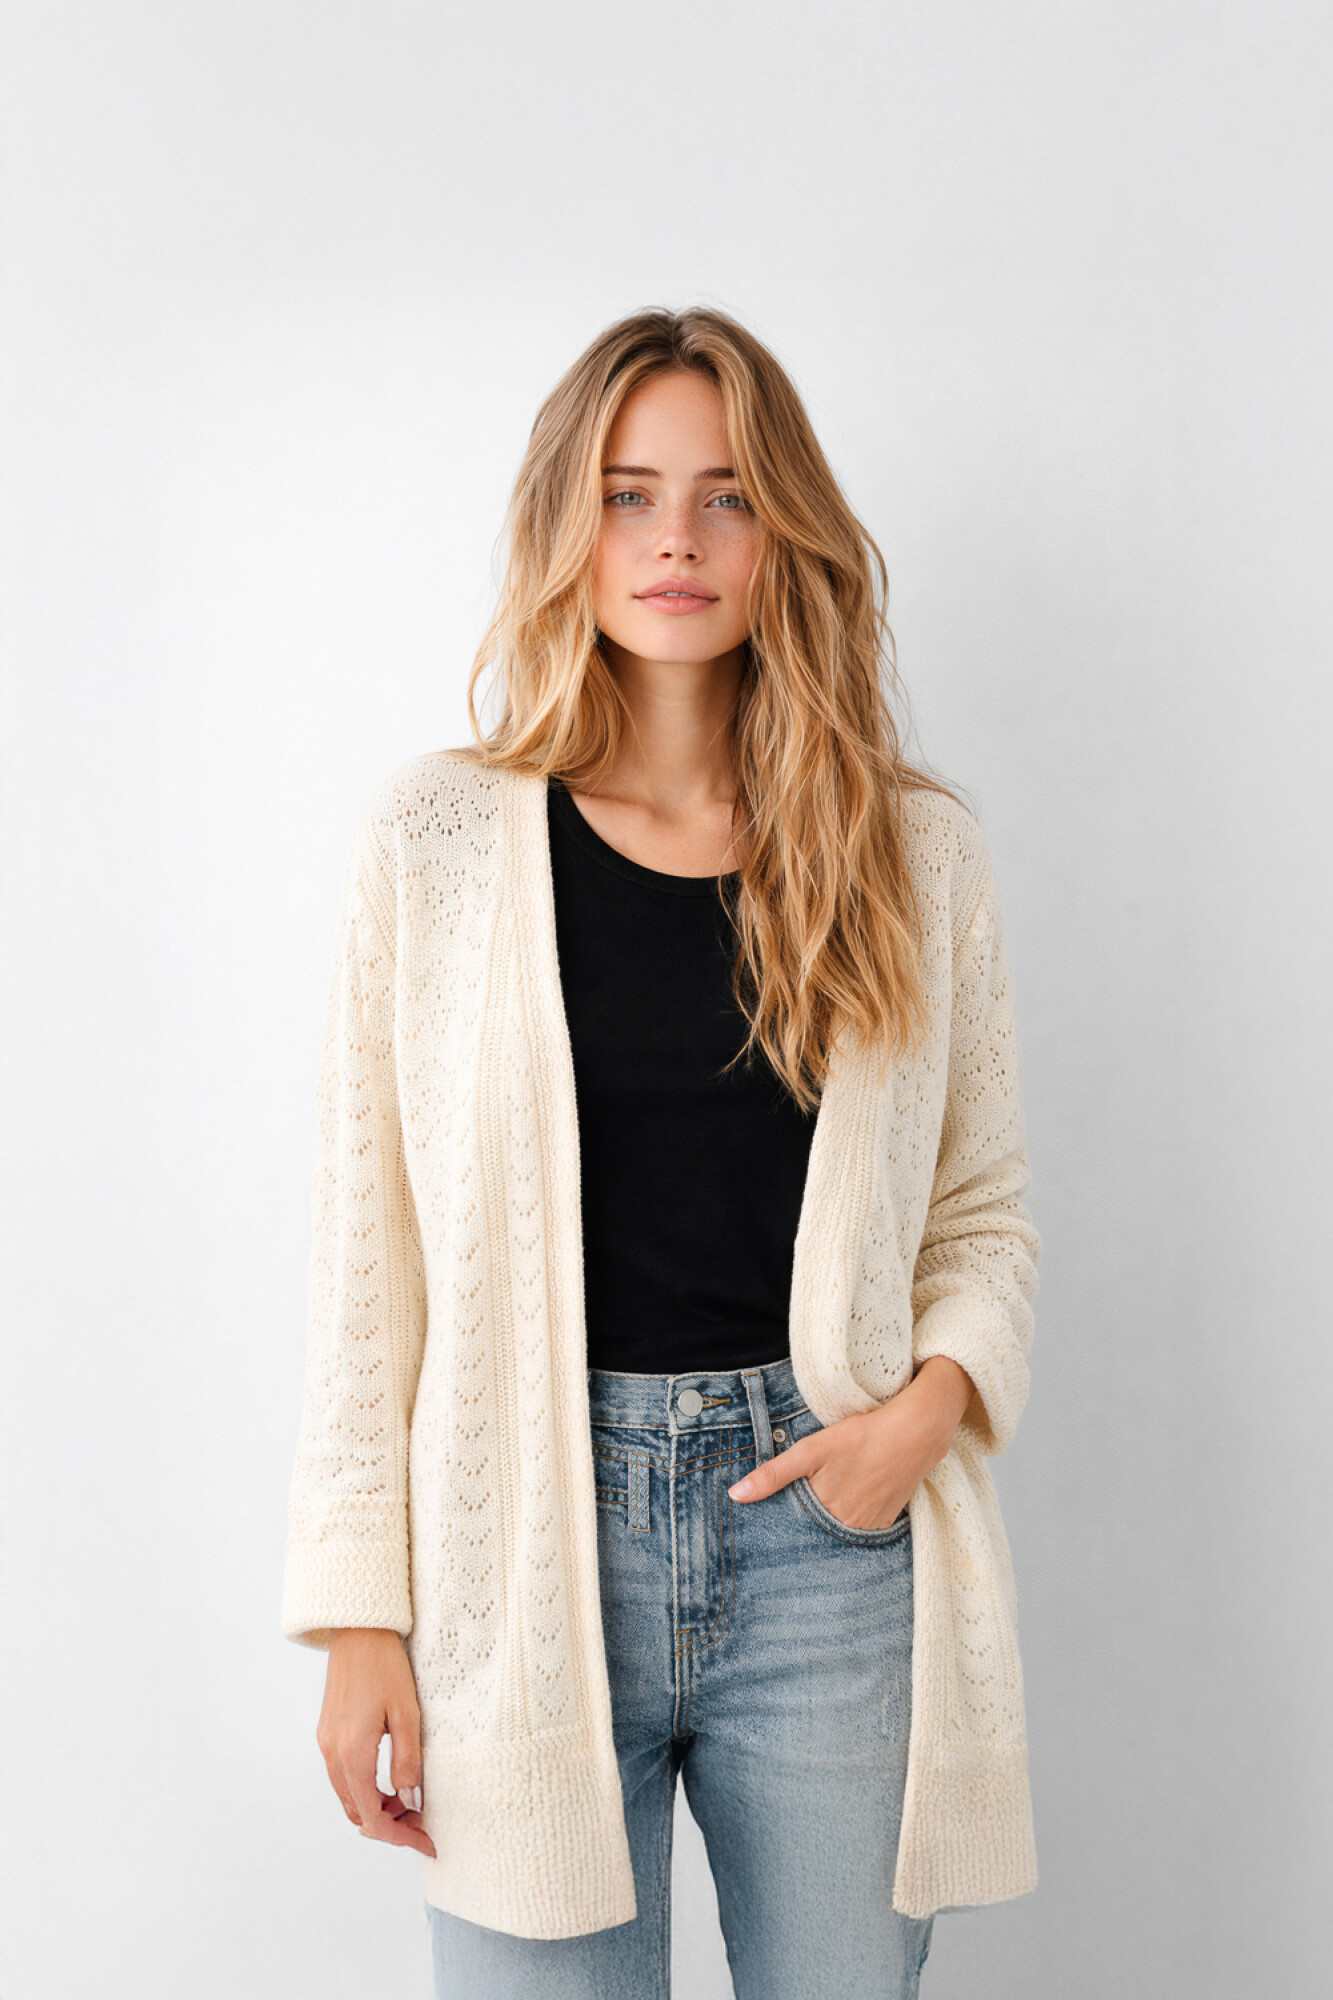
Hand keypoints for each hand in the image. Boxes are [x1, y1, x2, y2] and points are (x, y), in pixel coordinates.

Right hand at [317, 1628, 436, 1857]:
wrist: (358, 1631)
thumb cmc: (386, 1666)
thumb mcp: (407, 1714)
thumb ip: (407, 1761)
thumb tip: (411, 1801)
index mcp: (353, 1753)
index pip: (373, 1817)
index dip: (400, 1837)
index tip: (426, 1842)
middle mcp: (333, 1754)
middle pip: (358, 1814)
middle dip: (390, 1826)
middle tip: (422, 1823)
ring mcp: (326, 1744)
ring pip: (349, 1798)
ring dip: (376, 1810)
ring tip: (409, 1803)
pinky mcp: (327, 1734)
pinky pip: (342, 1778)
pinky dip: (365, 1791)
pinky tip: (388, 1782)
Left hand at [726, 1357, 974, 1530]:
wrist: (916, 1432)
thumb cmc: (862, 1436)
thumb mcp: (812, 1450)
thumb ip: (773, 1474)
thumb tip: (736, 1495)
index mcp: (825, 1512)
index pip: (794, 1527)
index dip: (783, 1520)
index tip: (774, 1518)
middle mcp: (848, 1527)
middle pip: (817, 1530)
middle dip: (806, 1523)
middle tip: (805, 1502)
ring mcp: (870, 1526)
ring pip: (839, 1530)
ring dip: (830, 1520)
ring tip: (831, 1494)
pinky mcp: (888, 1520)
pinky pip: (862, 1527)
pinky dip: (852, 1517)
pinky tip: (852, 1496)